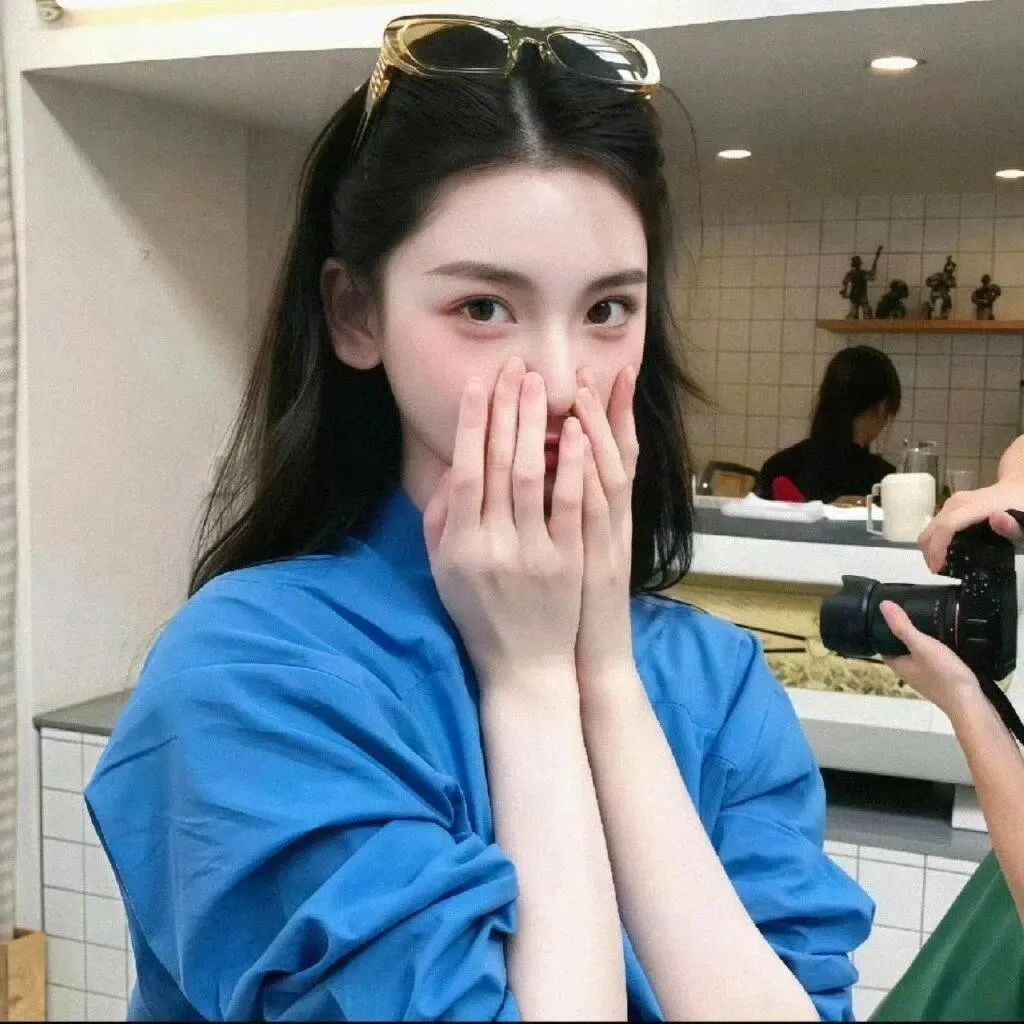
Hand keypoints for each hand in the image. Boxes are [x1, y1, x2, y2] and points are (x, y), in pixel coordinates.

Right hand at [423, 358, 586, 690]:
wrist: (525, 666)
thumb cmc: (480, 613)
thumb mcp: (446, 571)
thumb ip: (442, 521)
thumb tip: (452, 469)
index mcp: (460, 544)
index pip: (465, 471)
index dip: (471, 425)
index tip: (479, 385)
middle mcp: (494, 544)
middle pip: (499, 463)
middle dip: (507, 410)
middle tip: (514, 367)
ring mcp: (535, 553)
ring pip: (534, 477)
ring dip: (536, 426)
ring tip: (541, 384)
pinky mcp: (570, 561)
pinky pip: (572, 506)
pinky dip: (574, 466)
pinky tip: (577, 432)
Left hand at [571, 365, 638, 689]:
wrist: (584, 663)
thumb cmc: (571, 609)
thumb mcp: (577, 557)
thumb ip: (565, 516)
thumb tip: (550, 472)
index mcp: (605, 520)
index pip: (612, 456)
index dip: (611, 416)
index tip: (605, 373)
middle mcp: (612, 525)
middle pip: (614, 455)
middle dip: (604, 409)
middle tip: (597, 365)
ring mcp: (604, 541)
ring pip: (605, 473)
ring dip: (595, 428)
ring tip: (585, 387)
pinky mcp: (591, 560)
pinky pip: (586, 508)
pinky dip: (582, 472)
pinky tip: (574, 439)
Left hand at [879, 600, 981, 719]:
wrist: (971, 703)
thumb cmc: (943, 674)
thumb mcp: (921, 645)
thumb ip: (903, 627)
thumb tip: (883, 605)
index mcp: (898, 665)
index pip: (883, 644)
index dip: (884, 628)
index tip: (892, 611)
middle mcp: (909, 672)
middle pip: (901, 648)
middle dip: (905, 632)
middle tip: (913, 610)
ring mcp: (927, 678)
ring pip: (919, 654)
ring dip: (923, 640)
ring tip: (931, 620)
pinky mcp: (943, 680)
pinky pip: (935, 660)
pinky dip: (937, 649)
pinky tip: (947, 640)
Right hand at [919, 483, 1022, 572]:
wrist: (1017, 490)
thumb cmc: (1021, 510)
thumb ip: (1012, 526)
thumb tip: (996, 519)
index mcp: (974, 506)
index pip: (947, 526)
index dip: (938, 549)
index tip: (939, 569)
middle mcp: (957, 503)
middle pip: (933, 529)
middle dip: (931, 553)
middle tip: (941, 572)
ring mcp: (951, 503)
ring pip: (930, 528)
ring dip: (931, 548)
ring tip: (944, 565)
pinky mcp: (949, 507)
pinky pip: (935, 526)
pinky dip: (936, 541)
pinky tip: (947, 552)